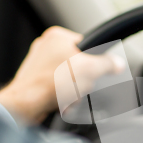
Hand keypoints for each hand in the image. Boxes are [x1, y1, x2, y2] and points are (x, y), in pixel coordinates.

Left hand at [0, 26, 124, 123]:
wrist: (26, 105)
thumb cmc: (49, 84)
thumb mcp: (90, 70)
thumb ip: (108, 64)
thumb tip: (117, 63)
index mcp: (57, 36)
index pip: (87, 46)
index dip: (94, 61)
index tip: (94, 71)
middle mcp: (45, 47)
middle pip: (79, 65)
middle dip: (82, 81)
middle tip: (78, 86)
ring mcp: (38, 65)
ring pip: (69, 79)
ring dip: (73, 92)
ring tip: (67, 96)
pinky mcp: (35, 82)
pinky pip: (57, 89)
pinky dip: (62, 98)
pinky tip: (60, 102)